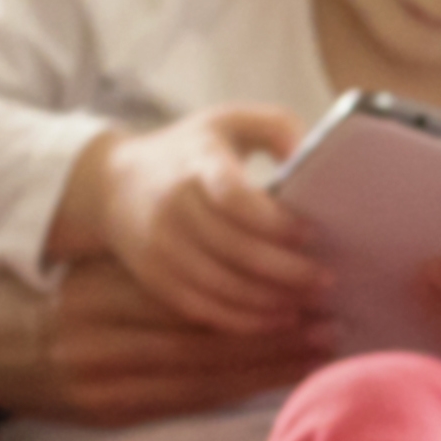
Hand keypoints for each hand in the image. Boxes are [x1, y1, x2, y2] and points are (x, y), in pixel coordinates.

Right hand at [80, 107, 327, 333]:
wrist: (114, 182)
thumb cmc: (191, 151)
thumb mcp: (229, 121)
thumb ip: (275, 125)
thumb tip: (307, 153)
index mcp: (197, 162)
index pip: (234, 196)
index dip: (274, 221)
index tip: (311, 232)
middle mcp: (173, 205)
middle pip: (233, 249)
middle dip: (286, 270)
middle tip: (326, 278)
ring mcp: (160, 245)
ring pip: (220, 285)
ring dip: (269, 301)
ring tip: (309, 302)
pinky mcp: (154, 276)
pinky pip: (201, 307)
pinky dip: (242, 320)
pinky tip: (276, 319)